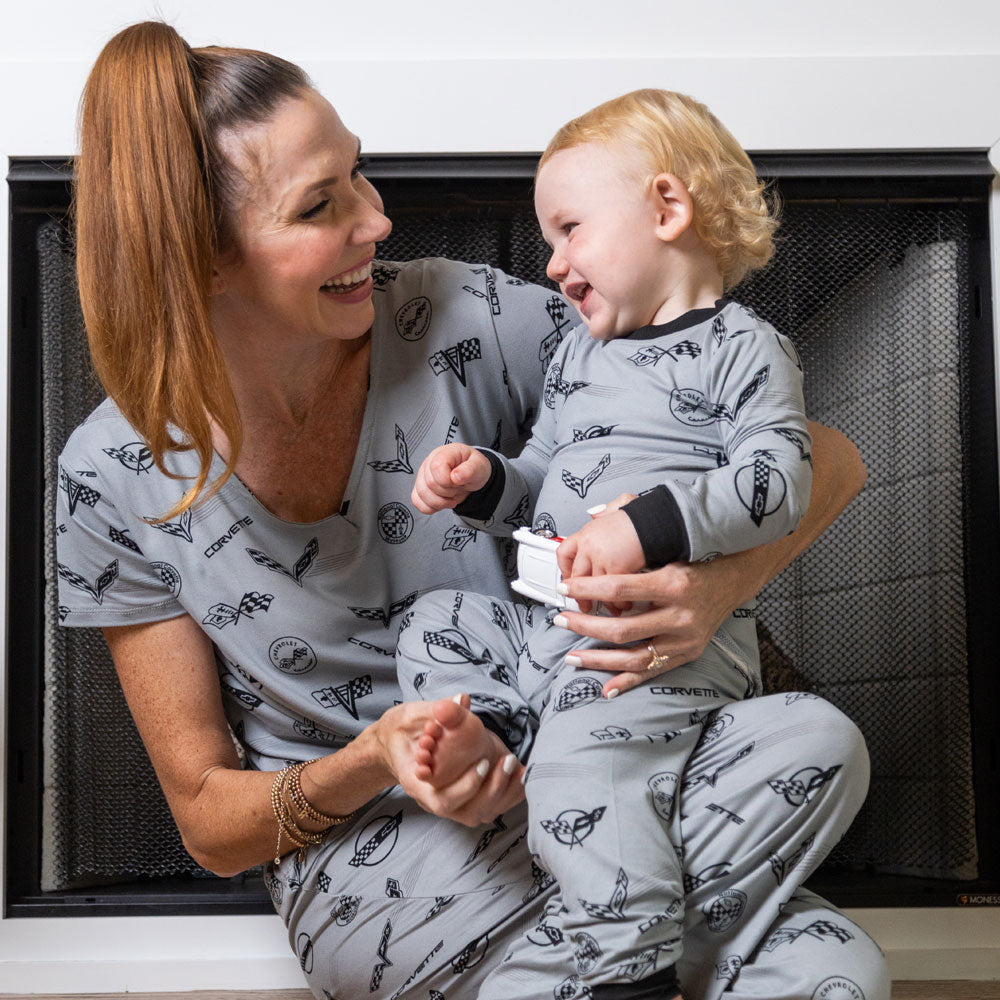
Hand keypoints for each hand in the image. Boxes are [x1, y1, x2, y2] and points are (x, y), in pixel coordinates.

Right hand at [375, 698, 524, 825]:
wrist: (395, 743)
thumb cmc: (401, 731)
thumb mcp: (411, 716)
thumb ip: (434, 711)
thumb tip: (461, 700)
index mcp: (417, 782)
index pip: (442, 800)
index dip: (465, 788)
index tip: (483, 764)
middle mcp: (433, 798)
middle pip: (466, 811)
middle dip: (492, 789)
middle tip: (507, 761)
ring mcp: (450, 800)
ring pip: (480, 812)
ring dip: (503, 793)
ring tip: (517, 766)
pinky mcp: (464, 796)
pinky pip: (488, 806)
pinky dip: (507, 794)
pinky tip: (522, 775)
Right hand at [411, 444, 491, 514]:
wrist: (470, 475)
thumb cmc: (473, 467)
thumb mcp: (479, 466)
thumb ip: (470, 469)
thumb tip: (456, 476)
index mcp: (444, 453)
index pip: (436, 467)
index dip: (447, 480)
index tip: (458, 482)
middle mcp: (429, 462)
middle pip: (429, 483)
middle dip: (447, 492)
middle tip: (457, 488)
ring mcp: (422, 475)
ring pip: (421, 494)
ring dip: (440, 502)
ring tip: (451, 497)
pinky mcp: (420, 487)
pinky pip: (417, 501)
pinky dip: (430, 507)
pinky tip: (442, 503)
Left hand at [556, 555, 747, 696]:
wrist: (735, 577)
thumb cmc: (696, 560)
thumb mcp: (667, 552)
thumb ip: (633, 561)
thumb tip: (592, 547)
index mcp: (672, 584)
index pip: (619, 588)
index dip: (588, 589)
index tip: (564, 588)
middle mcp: (680, 615)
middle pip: (622, 629)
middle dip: (585, 626)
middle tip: (560, 621)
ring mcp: (686, 639)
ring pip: (635, 657)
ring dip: (599, 660)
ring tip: (572, 657)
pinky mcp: (689, 653)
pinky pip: (654, 672)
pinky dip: (629, 681)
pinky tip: (607, 688)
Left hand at [557, 493, 639, 612]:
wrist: (658, 517)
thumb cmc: (644, 515)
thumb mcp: (618, 506)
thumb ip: (605, 512)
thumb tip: (595, 513)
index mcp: (588, 531)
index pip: (564, 553)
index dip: (566, 570)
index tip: (569, 581)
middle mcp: (590, 544)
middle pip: (576, 576)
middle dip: (580, 595)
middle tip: (585, 604)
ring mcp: (601, 557)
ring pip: (593, 587)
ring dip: (601, 602)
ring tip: (608, 609)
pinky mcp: (616, 567)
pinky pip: (611, 591)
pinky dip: (618, 602)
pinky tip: (624, 605)